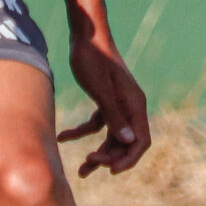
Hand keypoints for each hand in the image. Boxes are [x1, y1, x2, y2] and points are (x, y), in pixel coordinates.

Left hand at [58, 31, 151, 175]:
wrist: (84, 34)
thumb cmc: (92, 58)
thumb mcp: (100, 89)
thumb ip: (114, 116)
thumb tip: (129, 142)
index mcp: (134, 104)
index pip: (141, 141)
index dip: (129, 159)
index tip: (110, 170)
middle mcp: (130, 106)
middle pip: (126, 142)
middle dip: (110, 158)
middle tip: (88, 165)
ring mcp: (118, 104)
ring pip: (112, 137)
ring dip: (99, 153)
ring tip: (81, 171)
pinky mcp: (105, 100)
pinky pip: (98, 124)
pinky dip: (83, 132)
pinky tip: (64, 137)